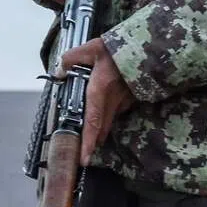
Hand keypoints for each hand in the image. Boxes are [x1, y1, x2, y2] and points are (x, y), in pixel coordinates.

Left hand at [56, 38, 134, 164]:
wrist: (147, 49)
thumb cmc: (117, 49)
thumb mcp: (90, 48)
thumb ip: (71, 59)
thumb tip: (58, 71)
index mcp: (99, 91)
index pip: (93, 121)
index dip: (88, 141)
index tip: (84, 158)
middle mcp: (112, 101)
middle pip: (101, 129)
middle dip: (92, 143)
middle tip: (84, 155)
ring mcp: (124, 102)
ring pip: (109, 121)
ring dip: (100, 130)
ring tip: (90, 136)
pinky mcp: (131, 99)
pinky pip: (117, 111)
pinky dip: (108, 115)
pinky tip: (103, 109)